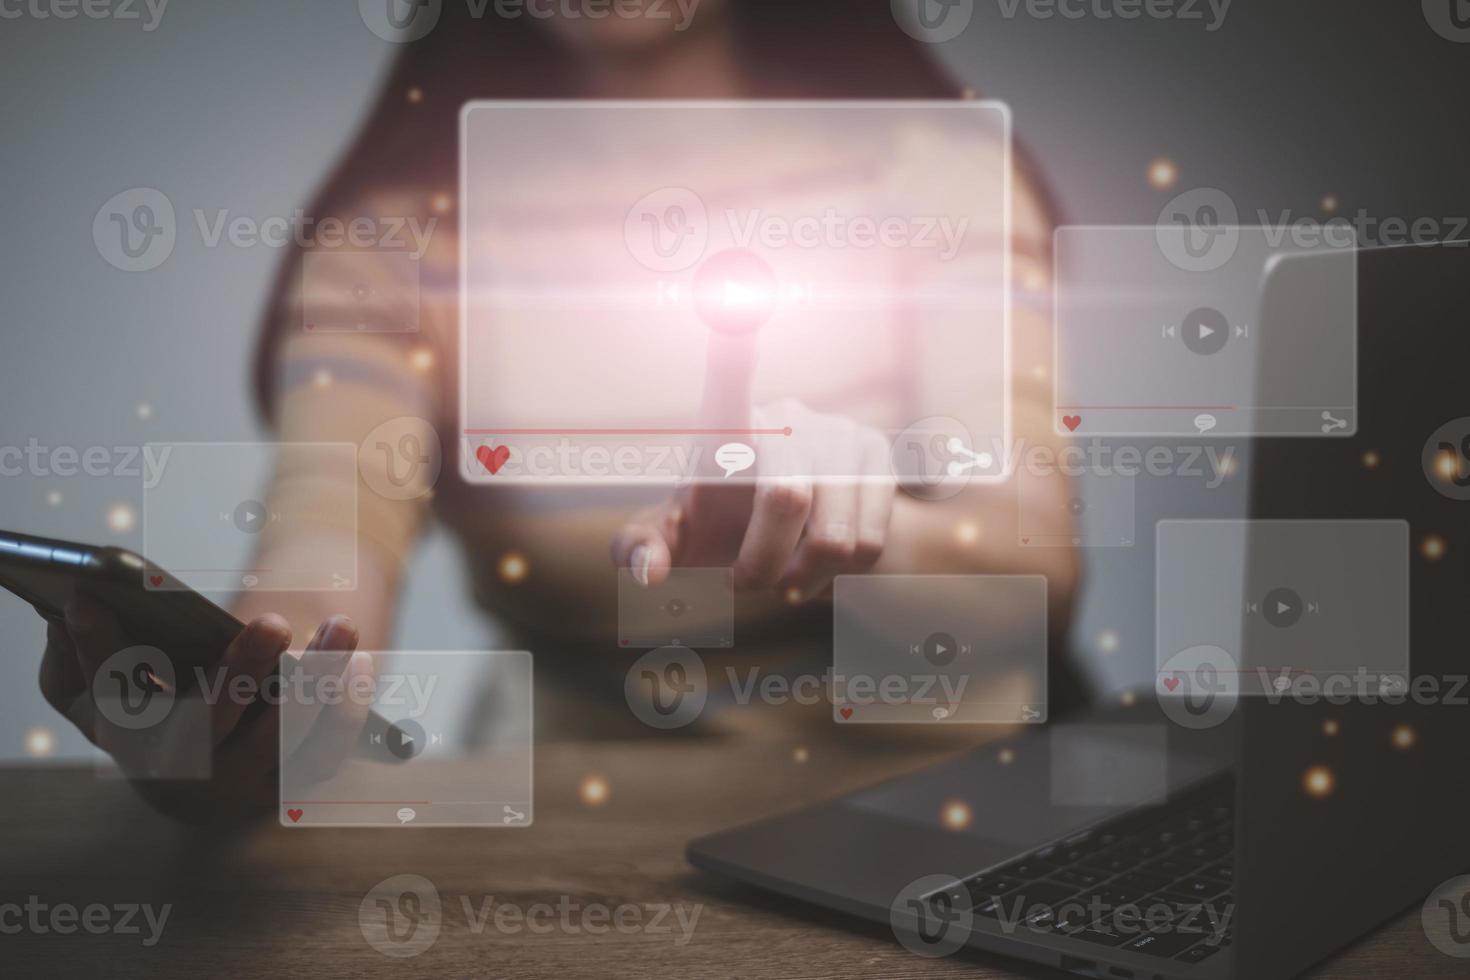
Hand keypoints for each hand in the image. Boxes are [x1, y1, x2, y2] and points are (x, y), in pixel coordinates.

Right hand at [36, 599, 369, 824]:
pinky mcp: (290, 786)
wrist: (189, 780)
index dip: (101, 650)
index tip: (92, 600)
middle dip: (245, 670)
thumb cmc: (143, 714)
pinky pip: (325, 754)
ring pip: (285, 742)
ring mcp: (242, 784)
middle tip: (272, 622)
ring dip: (318, 686)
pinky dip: (346, 711)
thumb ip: (88, 647)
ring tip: (340, 627)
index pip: (113, 694)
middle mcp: (186, 773)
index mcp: (132, 741)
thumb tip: (80, 600)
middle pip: (214, 724)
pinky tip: (358, 665)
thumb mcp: (100, 687)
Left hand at [612, 331, 894, 600]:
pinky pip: (866, 540)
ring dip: (800, 576)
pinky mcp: (878, 456)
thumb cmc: (717, 532)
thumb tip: (647, 570)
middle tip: (745, 584)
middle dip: (760, 563)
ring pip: (831, 534)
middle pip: (785, 499)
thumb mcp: (674, 543)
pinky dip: (838, 574)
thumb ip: (641, 550)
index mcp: (726, 429)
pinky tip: (820, 567)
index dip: (732, 344)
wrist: (794, 540)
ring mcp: (839, 431)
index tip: (732, 285)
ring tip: (783, 575)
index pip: (727, 384)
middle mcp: (786, 415)